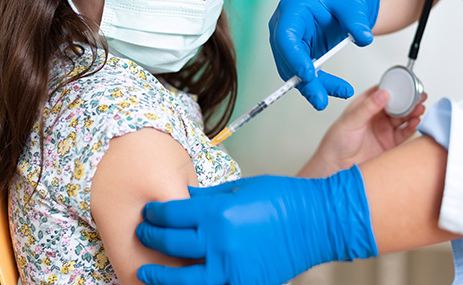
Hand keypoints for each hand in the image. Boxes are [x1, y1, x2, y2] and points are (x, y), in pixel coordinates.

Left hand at [136, 166, 377, 284]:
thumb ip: (209, 197)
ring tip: (145, 271)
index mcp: (219, 213)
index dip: (155, 212)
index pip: (172, 214)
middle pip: (171, 244)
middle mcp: (220, 243)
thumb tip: (184, 199)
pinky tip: (182, 283)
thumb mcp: (242, 187)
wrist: (319, 222)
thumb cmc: (285, 198)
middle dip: (151, 237)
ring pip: (182, 279)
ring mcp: (232, 269)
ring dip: (159, 276)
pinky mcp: (245, 284)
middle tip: (143, 233)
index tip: (149, 212)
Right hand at [269, 0, 380, 109]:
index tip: (309, 74)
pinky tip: (338, 90)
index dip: (293, 57)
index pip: (285, 37)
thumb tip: (364, 39)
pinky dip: (320, 83)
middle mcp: (284, 26)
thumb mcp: (352, 2)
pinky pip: (306, 73)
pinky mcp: (300, 54)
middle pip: (287, 59)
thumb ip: (356, 20)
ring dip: (312, 87)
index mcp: (292, 9)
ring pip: (294, 71)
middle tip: (320, 100)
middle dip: (303, 81)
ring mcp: (290, 42)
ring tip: (333, 97)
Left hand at [300, 87, 425, 176]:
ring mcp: (384, 130)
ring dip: (413, 112)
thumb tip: (382, 94)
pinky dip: (412, 127)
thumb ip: (367, 108)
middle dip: (409, 99)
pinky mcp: (390, 144)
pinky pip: (404, 133)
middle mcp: (376, 117)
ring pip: (403, 118)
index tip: (407, 84)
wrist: (336, 167)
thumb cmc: (336, 143)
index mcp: (365, 106)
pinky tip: (415, 122)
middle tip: (419, 95)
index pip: (382, 92)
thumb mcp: (350, 121)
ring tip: (419, 108)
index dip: (395, 87)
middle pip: (397, 104)